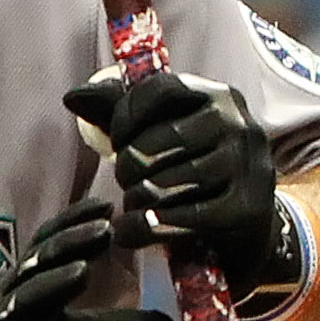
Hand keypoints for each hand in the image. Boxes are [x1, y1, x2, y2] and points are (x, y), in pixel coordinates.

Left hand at [65, 68, 278, 295]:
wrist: (247, 225)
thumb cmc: (194, 171)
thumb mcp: (162, 136)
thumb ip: (119, 114)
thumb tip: (73, 98)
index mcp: (218, 96)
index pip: (161, 89)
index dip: (126, 114)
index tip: (116, 141)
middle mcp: (239, 125)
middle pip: (161, 138)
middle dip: (128, 164)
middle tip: (125, 180)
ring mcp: (247, 167)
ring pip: (169, 181)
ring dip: (136, 198)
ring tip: (132, 205)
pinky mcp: (246, 209)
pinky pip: (184, 217)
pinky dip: (148, 227)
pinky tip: (131, 231)